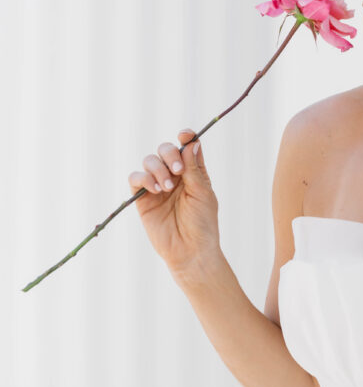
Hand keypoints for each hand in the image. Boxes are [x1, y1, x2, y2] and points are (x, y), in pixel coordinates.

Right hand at [128, 128, 220, 280]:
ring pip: (149, 161)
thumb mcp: (202, 193)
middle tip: (177, 172)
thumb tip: (192, 142)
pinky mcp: (142, 198)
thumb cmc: (202, 224)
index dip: (185, 137)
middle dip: (169, 154)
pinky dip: (143, 178)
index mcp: (192, 172)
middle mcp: (174, 176)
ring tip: (167, 188)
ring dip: (157, 169)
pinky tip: (155, 190)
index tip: (184, 135)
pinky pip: (135, 179)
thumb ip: (194, 168)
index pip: (186, 146)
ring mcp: (157, 186)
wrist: (190, 251)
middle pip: (165, 150)